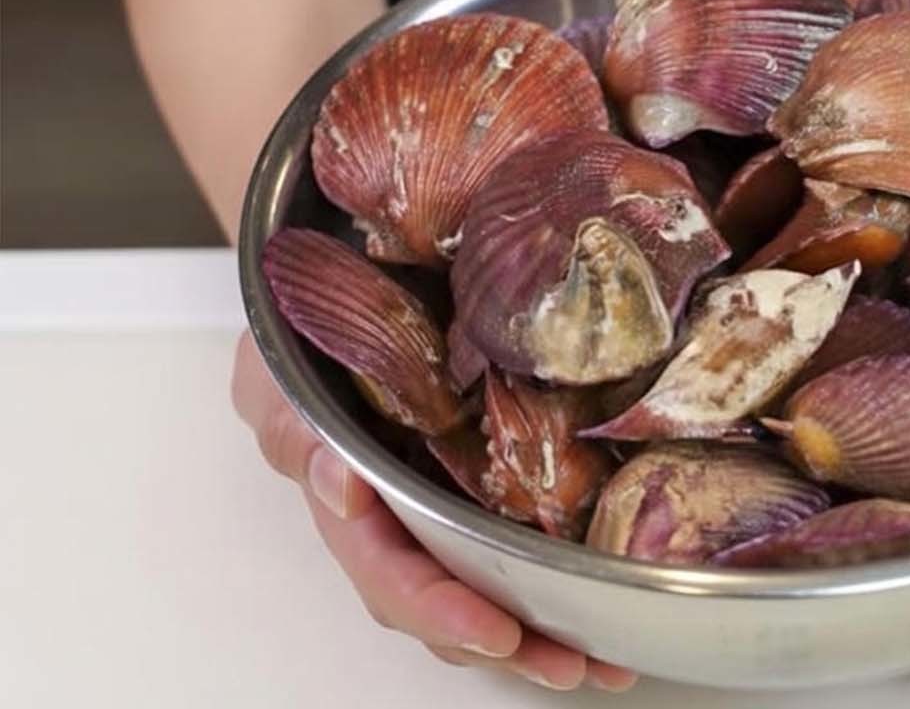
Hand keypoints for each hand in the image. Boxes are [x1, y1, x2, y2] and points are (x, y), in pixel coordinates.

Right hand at [229, 332, 636, 691]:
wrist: (348, 270)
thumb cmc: (304, 324)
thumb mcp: (278, 364)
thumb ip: (293, 422)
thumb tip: (341, 485)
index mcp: (349, 497)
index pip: (388, 570)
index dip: (437, 607)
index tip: (494, 631)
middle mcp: (401, 515)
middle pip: (446, 601)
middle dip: (506, 643)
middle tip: (570, 664)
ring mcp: (447, 499)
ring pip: (486, 586)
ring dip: (542, 631)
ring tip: (605, 659)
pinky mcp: (492, 476)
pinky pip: (524, 538)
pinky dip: (561, 579)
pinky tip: (608, 605)